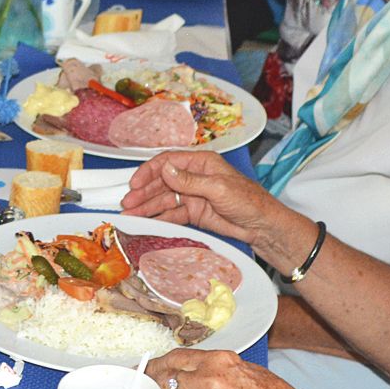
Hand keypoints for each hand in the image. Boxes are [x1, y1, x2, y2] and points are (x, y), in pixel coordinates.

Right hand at [121, 151, 293, 252]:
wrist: (262, 226)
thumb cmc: (247, 200)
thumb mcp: (218, 187)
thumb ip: (190, 180)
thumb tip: (165, 170)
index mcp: (201, 163)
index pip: (168, 162)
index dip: (149, 172)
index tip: (135, 183)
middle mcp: (194, 177)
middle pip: (162, 182)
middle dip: (144, 192)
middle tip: (128, 203)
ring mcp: (193, 196)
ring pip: (164, 199)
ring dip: (147, 207)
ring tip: (130, 215)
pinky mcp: (194, 213)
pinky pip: (172, 214)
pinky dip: (158, 218)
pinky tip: (146, 222)